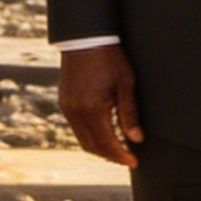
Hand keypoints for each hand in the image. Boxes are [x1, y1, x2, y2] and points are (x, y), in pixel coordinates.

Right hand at [58, 44, 143, 167]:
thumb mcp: (125, 85)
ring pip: (84, 140)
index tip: (134, 161)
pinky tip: (104, 133)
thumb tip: (136, 139)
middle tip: (128, 158)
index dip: (122, 156)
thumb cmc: (109, 58)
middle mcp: (76, 113)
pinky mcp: (64, 103)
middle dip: (111, 156)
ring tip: (118, 148)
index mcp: (93, 109)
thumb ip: (129, 114)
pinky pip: (77, 129)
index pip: (108, 144)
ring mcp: (68, 108)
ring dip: (100, 148)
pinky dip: (91, 136)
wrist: (85, 39)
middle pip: (94, 147)